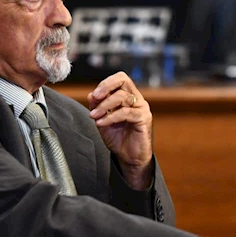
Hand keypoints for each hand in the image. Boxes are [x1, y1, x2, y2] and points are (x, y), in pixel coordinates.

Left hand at [87, 72, 152, 188]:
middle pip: (123, 80)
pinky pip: (126, 112)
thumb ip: (97, 107)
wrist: (129, 157)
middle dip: (106, 87)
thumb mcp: (102, 120)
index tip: (93, 95)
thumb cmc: (118, 138)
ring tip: (94, 116)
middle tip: (94, 98)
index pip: (119, 79)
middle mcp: (136, 99)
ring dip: (104, 106)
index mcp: (128, 96)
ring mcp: (141, 108)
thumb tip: (91, 95)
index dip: (105, 83)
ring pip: (122, 97)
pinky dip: (110, 117)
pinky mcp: (144, 119)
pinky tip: (101, 123)